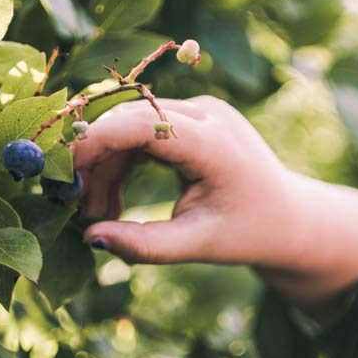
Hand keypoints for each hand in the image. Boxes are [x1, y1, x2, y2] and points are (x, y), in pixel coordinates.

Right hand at [73, 95, 306, 266]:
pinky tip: (113, 201)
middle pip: (129, 121)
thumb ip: (145, 246)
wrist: (291, 218)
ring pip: (130, 126)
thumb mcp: (198, 245)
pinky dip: (123, 162)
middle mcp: (207, 114)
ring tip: (99, 216)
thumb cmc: (249, 233)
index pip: (139, 123)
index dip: (95, 144)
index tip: (66, 181)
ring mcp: (201, 112)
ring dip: (106, 167)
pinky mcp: (193, 119)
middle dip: (95, 162)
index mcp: (214, 143)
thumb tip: (89, 238)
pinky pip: (143, 130)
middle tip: (77, 211)